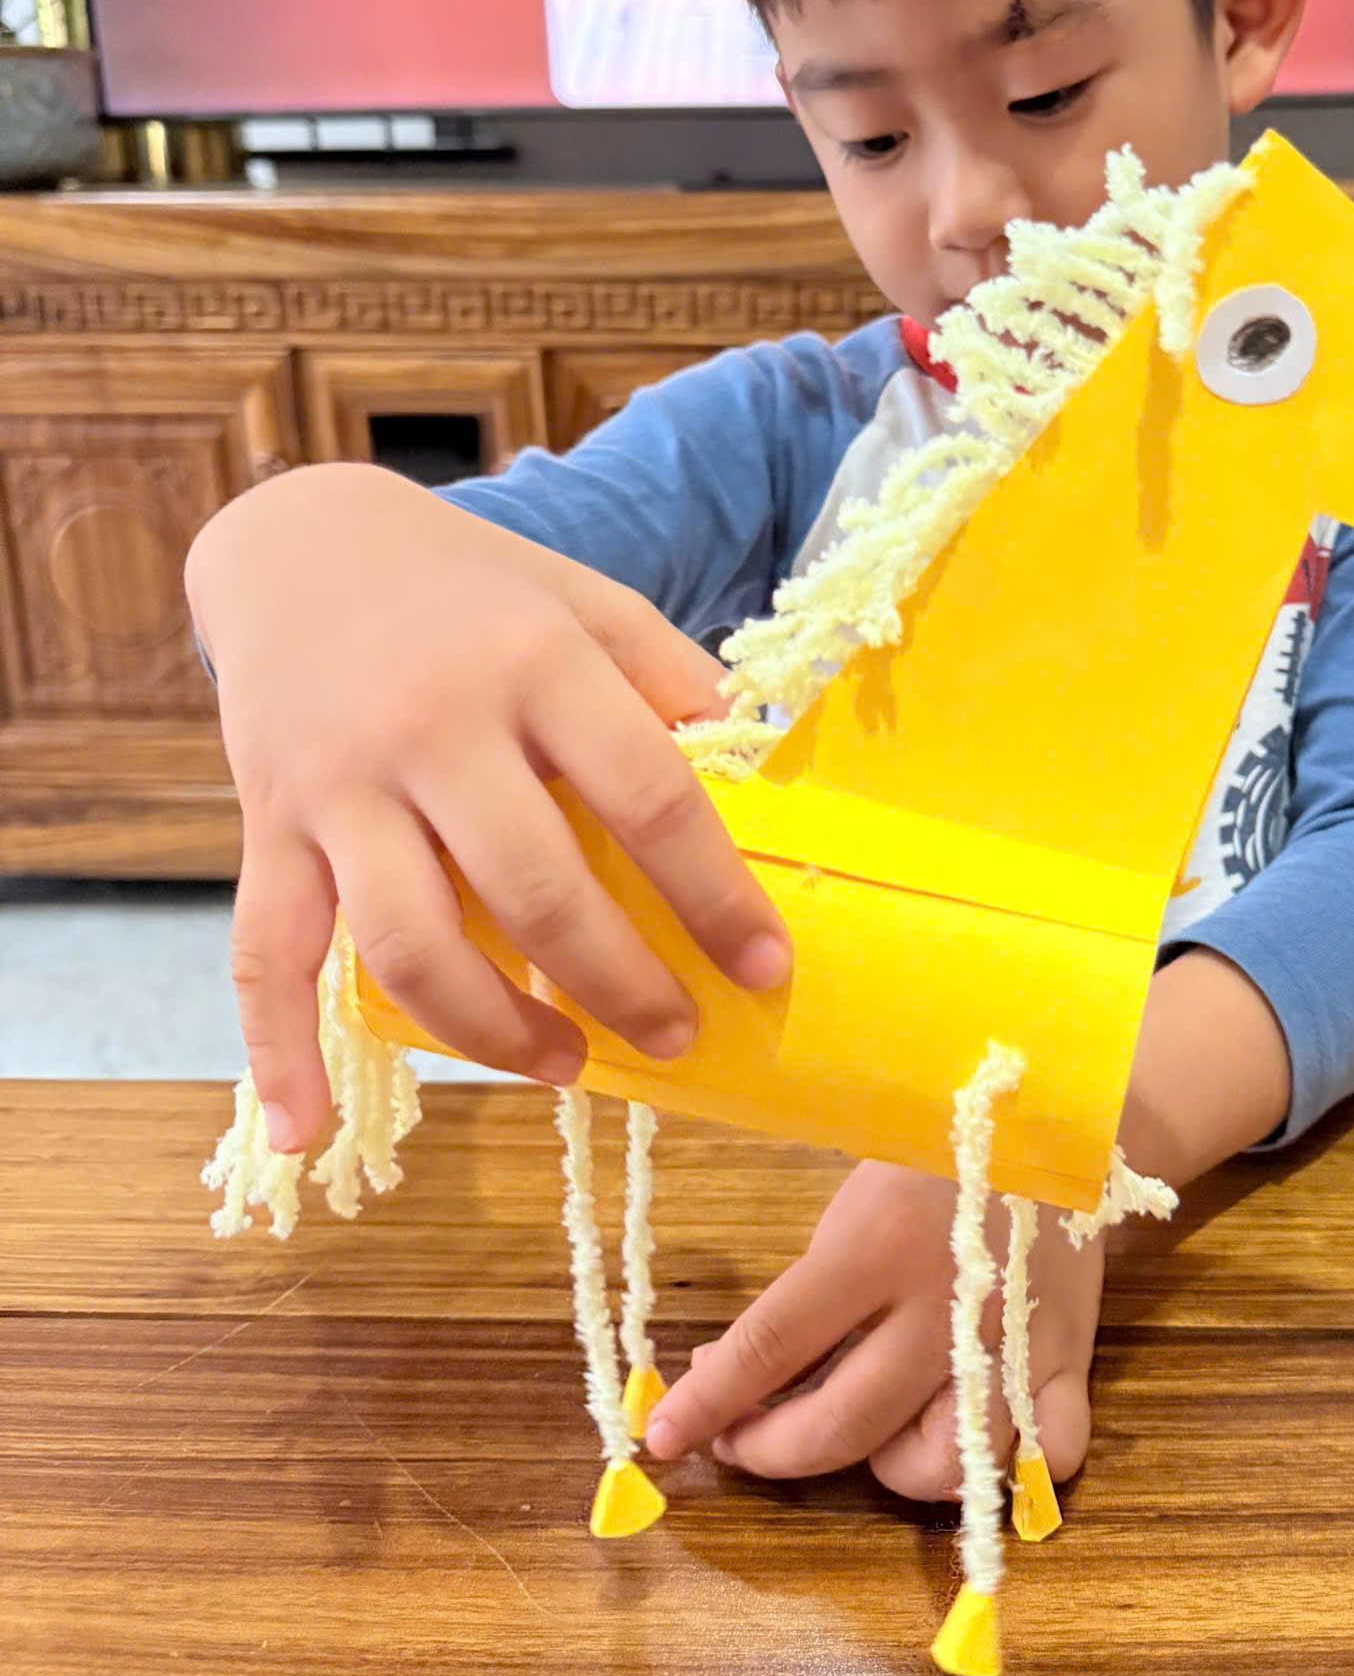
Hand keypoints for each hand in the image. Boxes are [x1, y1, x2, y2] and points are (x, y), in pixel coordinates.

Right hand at [186, 462, 790, 1154]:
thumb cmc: (476, 591)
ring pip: (412, 943)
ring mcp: (342, 787)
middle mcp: (434, 728)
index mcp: (536, 665)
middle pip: (536, 891)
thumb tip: (768, 775)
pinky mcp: (269, 828)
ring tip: (566, 1064)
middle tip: (678, 1035)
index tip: (766, 968)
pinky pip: (263, 953)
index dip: (715, 895)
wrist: (301, 545)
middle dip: (620, 982)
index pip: (648, 797)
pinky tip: (304, 1130)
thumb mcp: (587, 603)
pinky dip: (277, 1050)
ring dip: (493, 1031)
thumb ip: (674, 680)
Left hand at [644, 1160, 1106, 1498]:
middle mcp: (942, 1309)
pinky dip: (1004, 1468)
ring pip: (939, 1469)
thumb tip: (741, 1373)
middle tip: (739, 1440)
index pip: (772, 1343)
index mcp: (877, 1247)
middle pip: (841, 1426)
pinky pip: (1044, 1458)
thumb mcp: (855, 1198)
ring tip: (868, 1427)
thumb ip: (814, 1290)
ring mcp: (1013, 1344)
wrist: (1056, 1111)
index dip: (709, 1400)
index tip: (661, 1436)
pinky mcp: (1072, 1361)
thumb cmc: (934, 1144)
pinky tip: (970, 1432)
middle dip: (770, 1450)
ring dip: (885, 1466)